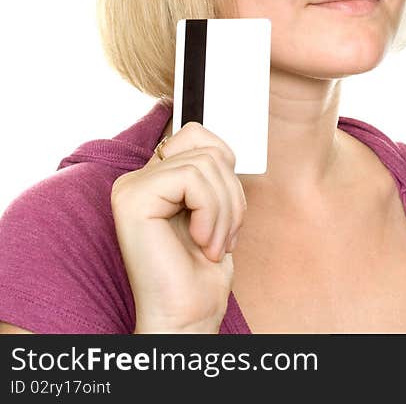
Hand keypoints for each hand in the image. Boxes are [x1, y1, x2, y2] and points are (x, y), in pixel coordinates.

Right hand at [110, 122, 246, 332]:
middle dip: (231, 194)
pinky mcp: (132, 199)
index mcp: (155, 179)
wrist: (188, 314)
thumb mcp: (218, 209)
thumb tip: (222, 148)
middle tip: (223, 235)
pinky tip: (202, 241)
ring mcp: (131, 188)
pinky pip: (192, 179)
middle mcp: (137, 179)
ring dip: (225, 209)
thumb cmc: (201, 271)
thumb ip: (212, 173)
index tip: (225, 210)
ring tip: (214, 243)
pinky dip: (212, 212)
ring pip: (205, 164)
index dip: (226, 166)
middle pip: (208, 149)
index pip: (198, 134)